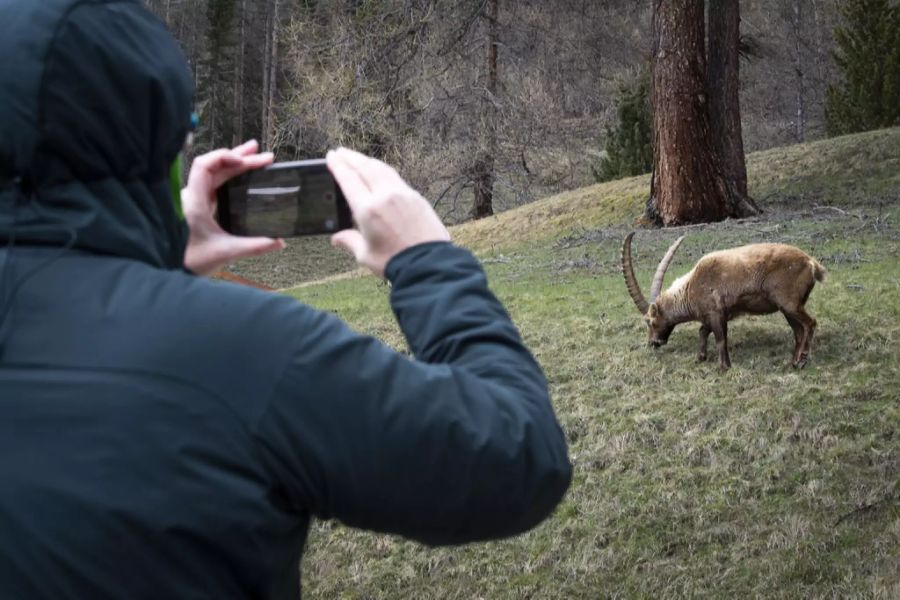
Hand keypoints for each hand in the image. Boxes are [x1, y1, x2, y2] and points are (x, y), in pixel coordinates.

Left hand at [182, 140, 285, 275]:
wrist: (170, 271)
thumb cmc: (190, 261)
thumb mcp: (225, 253)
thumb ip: (253, 246)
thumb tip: (279, 242)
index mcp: (194, 201)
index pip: (204, 166)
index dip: (224, 157)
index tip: (245, 161)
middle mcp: (193, 196)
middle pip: (215, 167)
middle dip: (240, 159)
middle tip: (264, 156)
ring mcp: (195, 201)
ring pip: (215, 175)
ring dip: (236, 165)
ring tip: (257, 157)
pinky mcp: (199, 208)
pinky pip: (215, 186)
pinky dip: (231, 177)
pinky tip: (244, 176)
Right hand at [327, 148, 450, 276]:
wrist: (428, 265)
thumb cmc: (395, 262)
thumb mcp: (365, 255)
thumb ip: (350, 242)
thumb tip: (337, 239)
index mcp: (368, 209)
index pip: (349, 179)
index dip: (338, 166)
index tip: (331, 156)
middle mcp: (385, 196)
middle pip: (365, 168)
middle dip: (351, 157)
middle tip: (340, 151)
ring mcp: (403, 194)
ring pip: (382, 169)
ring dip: (368, 161)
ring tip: (358, 158)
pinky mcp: (417, 198)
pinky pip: (396, 177)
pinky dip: (384, 170)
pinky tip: (380, 172)